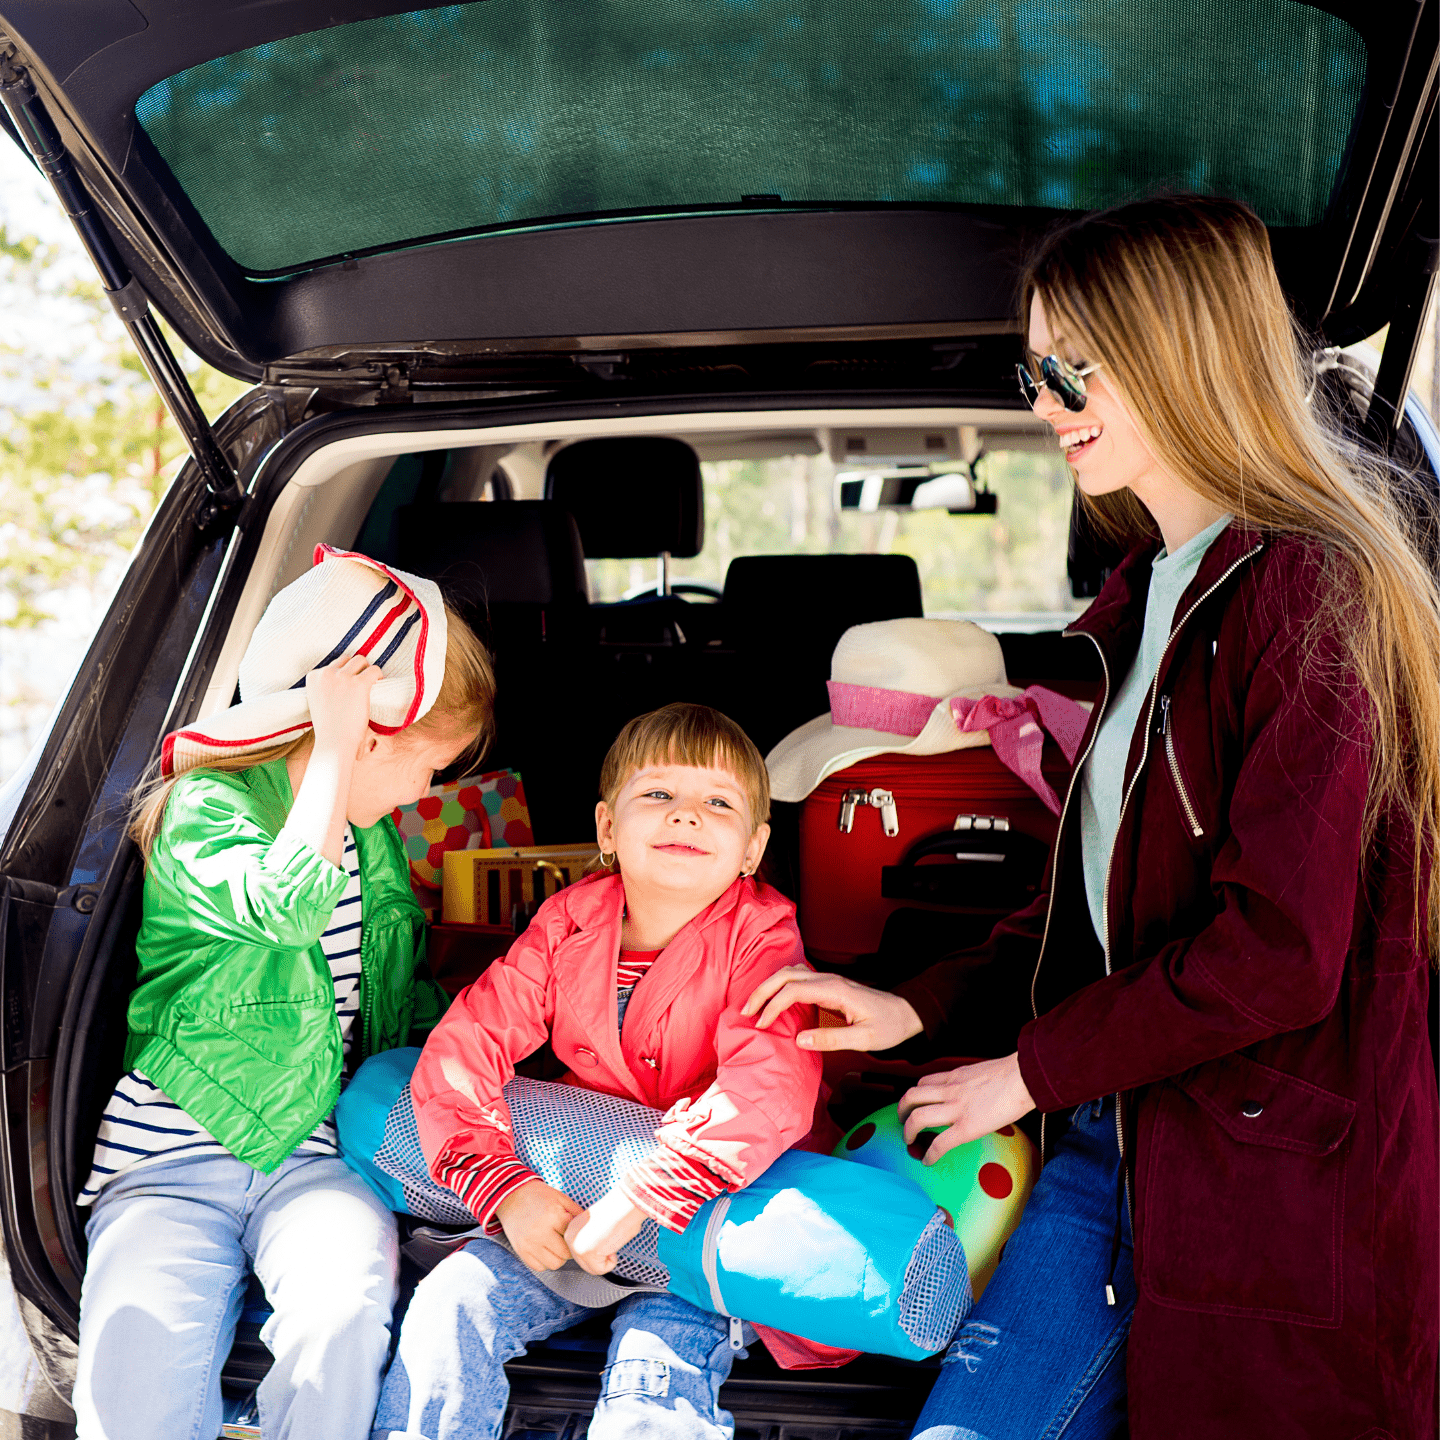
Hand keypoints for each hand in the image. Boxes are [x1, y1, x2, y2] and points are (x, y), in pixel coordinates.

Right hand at [304, 653, 379, 757]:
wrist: (334, 742)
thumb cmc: (329, 729)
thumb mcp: (319, 703)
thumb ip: (326, 688)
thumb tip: (344, 683)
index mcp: (313, 677)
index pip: (334, 664)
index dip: (345, 673)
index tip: (350, 686)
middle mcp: (326, 673)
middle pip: (348, 659)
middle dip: (356, 669)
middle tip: (363, 685)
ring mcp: (342, 677)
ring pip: (361, 660)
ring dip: (367, 671)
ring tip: (372, 684)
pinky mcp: (359, 683)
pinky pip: (374, 670)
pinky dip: (379, 676)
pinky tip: (379, 686)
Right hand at [494, 1182, 583, 1271]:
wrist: (511, 1196)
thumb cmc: (539, 1196)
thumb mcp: (561, 1198)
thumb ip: (577, 1212)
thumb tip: (589, 1228)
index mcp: (554, 1216)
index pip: (573, 1239)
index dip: (574, 1236)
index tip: (571, 1231)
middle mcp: (541, 1233)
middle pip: (565, 1255)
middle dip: (568, 1249)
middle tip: (564, 1239)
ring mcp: (529, 1244)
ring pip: (554, 1264)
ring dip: (558, 1257)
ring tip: (555, 1245)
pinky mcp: (521, 1252)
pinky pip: (539, 1267)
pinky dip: (544, 1261)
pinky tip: (544, 1249)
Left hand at [564, 1188, 647, 1275]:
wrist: (623, 1204)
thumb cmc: (618, 1212)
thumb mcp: (598, 1228)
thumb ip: (593, 1241)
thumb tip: (599, 1255)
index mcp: (572, 1228)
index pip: (583, 1253)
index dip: (599, 1249)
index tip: (607, 1235)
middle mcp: (570, 1237)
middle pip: (586, 1263)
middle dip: (601, 1256)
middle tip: (610, 1239)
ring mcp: (576, 1246)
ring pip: (593, 1269)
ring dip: (606, 1260)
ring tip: (611, 1241)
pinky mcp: (585, 1253)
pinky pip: (600, 1270)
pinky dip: (611, 1262)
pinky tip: (612, 1244)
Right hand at [742, 965, 924, 1052]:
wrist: (905, 1013)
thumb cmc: (888, 1026)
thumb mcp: (864, 1039)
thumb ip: (832, 1039)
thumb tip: (798, 1040)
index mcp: (835, 991)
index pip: (793, 990)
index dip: (773, 1006)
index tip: (761, 1024)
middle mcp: (829, 980)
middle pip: (785, 975)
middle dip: (761, 992)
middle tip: (745, 1012)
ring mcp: (828, 979)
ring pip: (789, 973)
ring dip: (768, 987)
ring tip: (754, 1007)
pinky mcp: (827, 985)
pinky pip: (797, 978)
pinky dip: (779, 985)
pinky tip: (774, 1000)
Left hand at [896, 1053, 1034, 1164]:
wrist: (1024, 1076)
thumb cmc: (1014, 1073)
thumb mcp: (983, 1071)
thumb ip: (972, 1081)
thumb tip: (976, 1091)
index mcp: (955, 1076)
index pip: (923, 1082)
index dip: (914, 1095)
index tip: (914, 1105)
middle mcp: (950, 1090)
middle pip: (911, 1096)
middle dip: (901, 1110)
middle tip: (902, 1121)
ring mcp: (956, 1108)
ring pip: (917, 1118)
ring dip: (908, 1131)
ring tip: (909, 1141)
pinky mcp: (967, 1127)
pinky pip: (940, 1143)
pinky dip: (930, 1154)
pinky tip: (927, 1161)